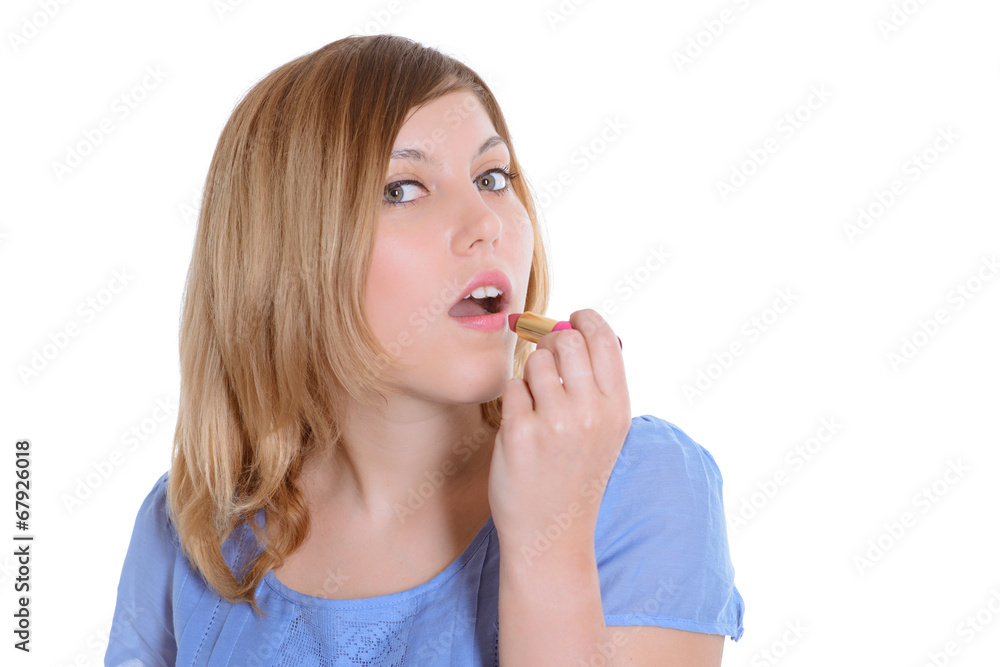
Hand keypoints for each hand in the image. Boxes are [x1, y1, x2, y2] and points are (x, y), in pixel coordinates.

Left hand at [488, 309, 630, 559]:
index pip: (604, 339)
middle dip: (551, 346)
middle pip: (565, 342)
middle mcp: (590, 413)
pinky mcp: (519, 434)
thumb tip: (573, 327)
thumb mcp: (606, 431)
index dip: (585, 320)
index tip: (572, 319)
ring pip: (533, 362)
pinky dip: (513, 402)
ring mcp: (554, 424)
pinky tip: (522, 428)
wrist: (552, 534)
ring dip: (530, 378)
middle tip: (547, 364)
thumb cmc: (575, 474)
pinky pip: (511, 388)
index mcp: (617, 408)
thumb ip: (597, 383)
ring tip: (536, 409)